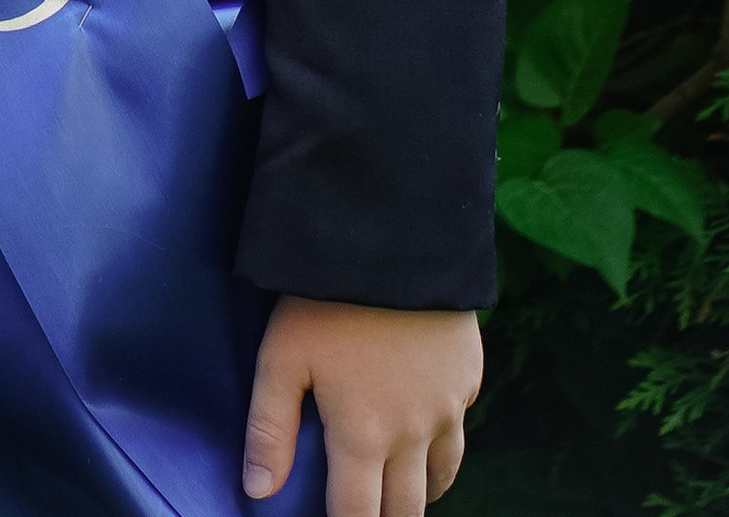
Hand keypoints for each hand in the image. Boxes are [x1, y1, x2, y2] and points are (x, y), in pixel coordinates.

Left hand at [244, 297, 480, 516]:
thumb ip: (269, 428)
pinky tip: (428, 431)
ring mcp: (450, 408)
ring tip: (400, 492)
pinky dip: (444, 443)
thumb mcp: (282, 356)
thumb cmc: (327, 298)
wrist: (397, 238)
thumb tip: (258, 491)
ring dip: (419, 492)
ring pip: (441, 477)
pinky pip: (460, 428)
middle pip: (406, 510)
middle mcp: (414, 434)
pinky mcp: (469, 377)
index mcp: (364, 436)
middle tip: (368, 509)